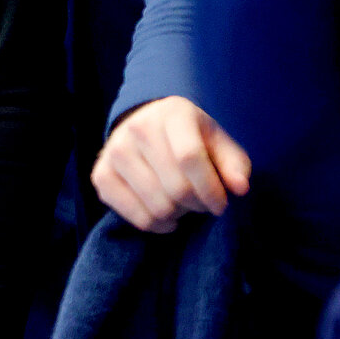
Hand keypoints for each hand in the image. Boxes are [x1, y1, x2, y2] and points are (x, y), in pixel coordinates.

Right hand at [92, 96, 251, 232]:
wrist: (146, 126)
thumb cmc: (190, 138)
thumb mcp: (218, 143)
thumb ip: (235, 165)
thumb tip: (239, 188)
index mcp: (172, 113)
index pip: (189, 158)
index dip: (211, 190)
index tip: (222, 205)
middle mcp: (137, 127)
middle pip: (175, 187)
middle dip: (197, 205)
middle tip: (201, 203)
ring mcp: (114, 151)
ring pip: (157, 206)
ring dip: (178, 214)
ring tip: (182, 204)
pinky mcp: (100, 174)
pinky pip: (136, 217)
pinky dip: (157, 225)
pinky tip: (165, 215)